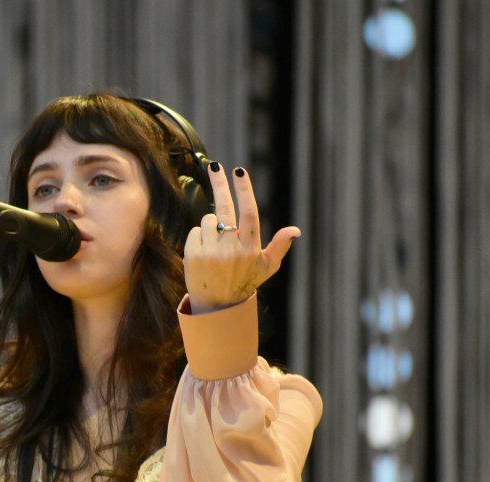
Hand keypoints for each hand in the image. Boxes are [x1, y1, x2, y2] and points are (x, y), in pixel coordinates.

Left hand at [182, 165, 300, 313]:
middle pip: (225, 208)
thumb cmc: (243, 282)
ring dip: (210, 226)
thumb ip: (279, 248)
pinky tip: (203, 252)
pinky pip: (195, 232)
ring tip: (215, 245)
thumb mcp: (265, 268)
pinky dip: (198, 237)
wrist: (216, 307)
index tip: (239, 172)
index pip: (249, 213)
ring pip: (208, 220)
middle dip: (220, 184)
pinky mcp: (194, 256)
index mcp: (251, 248)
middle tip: (215, 167)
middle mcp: (232, 250)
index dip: (244, 190)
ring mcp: (212, 253)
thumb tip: (295, 230)